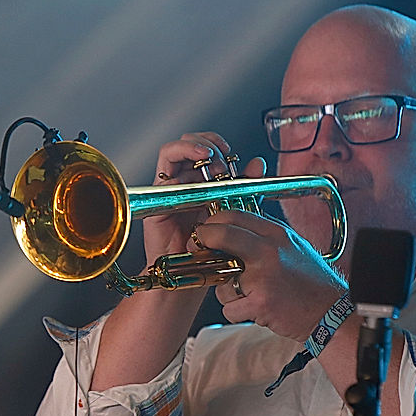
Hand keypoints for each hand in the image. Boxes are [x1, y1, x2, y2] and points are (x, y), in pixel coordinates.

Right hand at [143, 132, 261, 266]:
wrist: (193, 273)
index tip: (230, 152)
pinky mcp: (158, 199)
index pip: (203, 148)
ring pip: (173, 151)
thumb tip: (257, 163)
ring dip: (194, 150)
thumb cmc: (210, 247)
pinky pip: (163, 172)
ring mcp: (169, 189)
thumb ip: (244, 187)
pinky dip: (179, 161)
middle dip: (206, 145)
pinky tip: (195, 167)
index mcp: (200, 182)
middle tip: (222, 161)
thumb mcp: (234, 211)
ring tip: (210, 162)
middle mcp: (183, 182)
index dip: (215, 142)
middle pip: (187, 144)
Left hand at [197, 209, 347, 342]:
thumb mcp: (292, 246)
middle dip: (202, 242)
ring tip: (249, 295)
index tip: (203, 231)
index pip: (234, 215)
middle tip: (198, 250)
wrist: (331, 312)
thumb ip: (264, 236)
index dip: (212, 222)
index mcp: (276, 235)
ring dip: (227, 292)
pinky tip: (255, 309)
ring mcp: (263, 277)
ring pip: (221, 280)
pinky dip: (237, 312)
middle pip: (221, 235)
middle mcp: (269, 251)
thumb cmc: (311, 282)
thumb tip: (230, 229)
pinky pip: (228, 307)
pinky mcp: (260, 302)